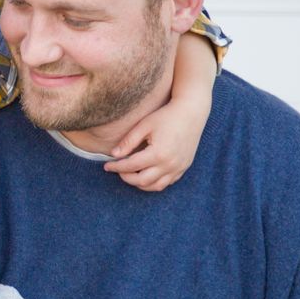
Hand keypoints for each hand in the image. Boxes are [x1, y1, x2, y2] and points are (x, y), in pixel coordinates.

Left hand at [103, 35, 212, 191]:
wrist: (192, 112)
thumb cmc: (166, 116)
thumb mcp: (144, 126)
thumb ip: (128, 142)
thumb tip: (114, 155)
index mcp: (158, 153)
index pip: (131, 166)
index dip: (116, 167)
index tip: (107, 166)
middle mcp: (170, 164)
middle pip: (142, 181)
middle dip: (126, 178)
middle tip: (119, 170)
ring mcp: (179, 167)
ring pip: (155, 186)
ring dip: (140, 183)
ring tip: (131, 174)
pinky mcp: (184, 167)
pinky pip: (167, 182)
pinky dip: (154, 182)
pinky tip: (146, 173)